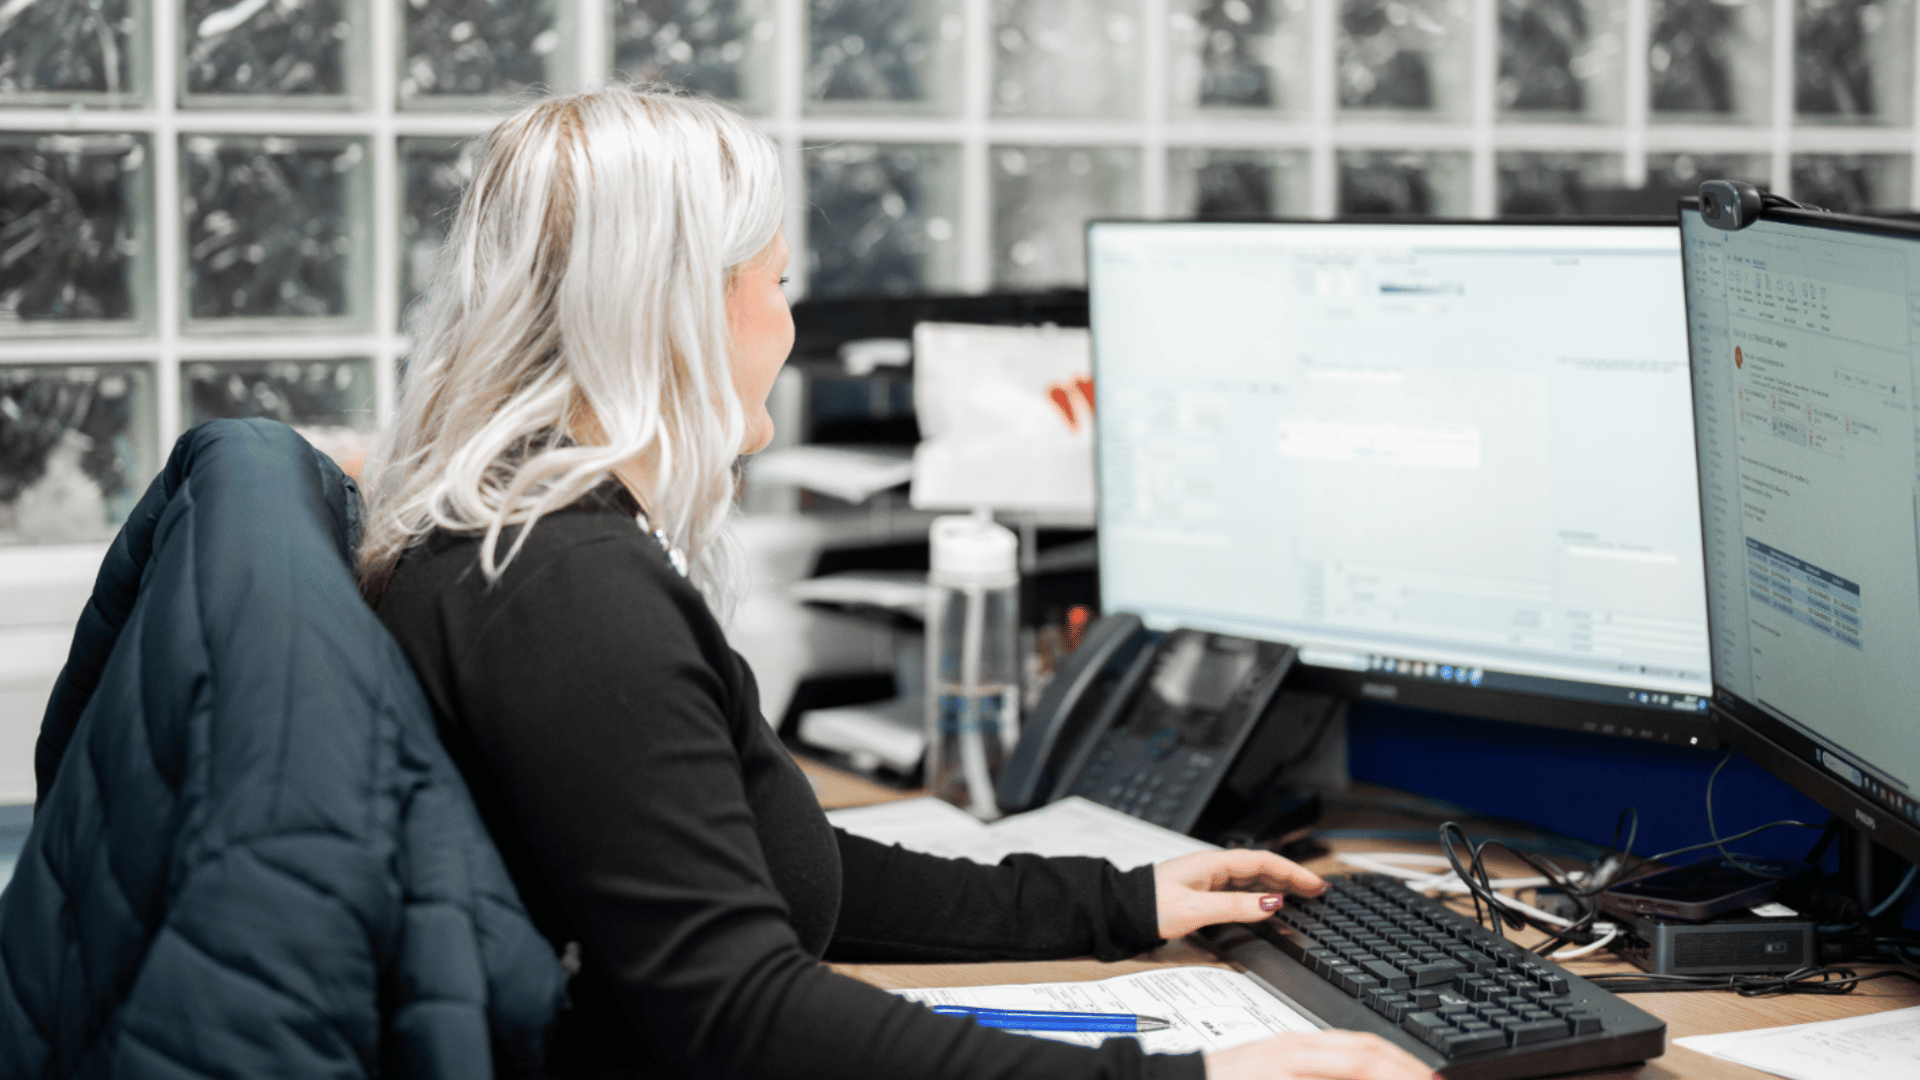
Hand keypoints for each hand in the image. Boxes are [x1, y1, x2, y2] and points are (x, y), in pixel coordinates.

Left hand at [1152, 848, 1326, 939]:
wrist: (1123, 910)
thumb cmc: (1151, 905)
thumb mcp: (1195, 909)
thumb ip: (1234, 906)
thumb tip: (1270, 903)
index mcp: (1213, 862)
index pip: (1263, 861)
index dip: (1292, 872)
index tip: (1314, 884)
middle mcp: (1214, 867)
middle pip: (1262, 867)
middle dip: (1292, 877)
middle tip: (1318, 890)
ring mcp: (1210, 879)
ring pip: (1253, 878)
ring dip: (1280, 885)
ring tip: (1304, 895)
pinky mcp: (1205, 891)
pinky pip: (1241, 889)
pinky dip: (1261, 894)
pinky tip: (1271, 903)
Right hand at [1204, 1031, 1432, 1079]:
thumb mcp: (1278, 1072)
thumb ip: (1317, 1072)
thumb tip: (1358, 1073)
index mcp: (1300, 1046)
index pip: (1364, 1047)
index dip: (1402, 1063)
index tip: (1429, 1078)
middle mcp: (1295, 1050)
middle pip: (1365, 1054)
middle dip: (1405, 1071)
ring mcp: (1283, 1065)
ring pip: (1353, 1065)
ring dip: (1388, 1076)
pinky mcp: (1273, 1077)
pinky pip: (1321, 1076)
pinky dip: (1354, 1079)